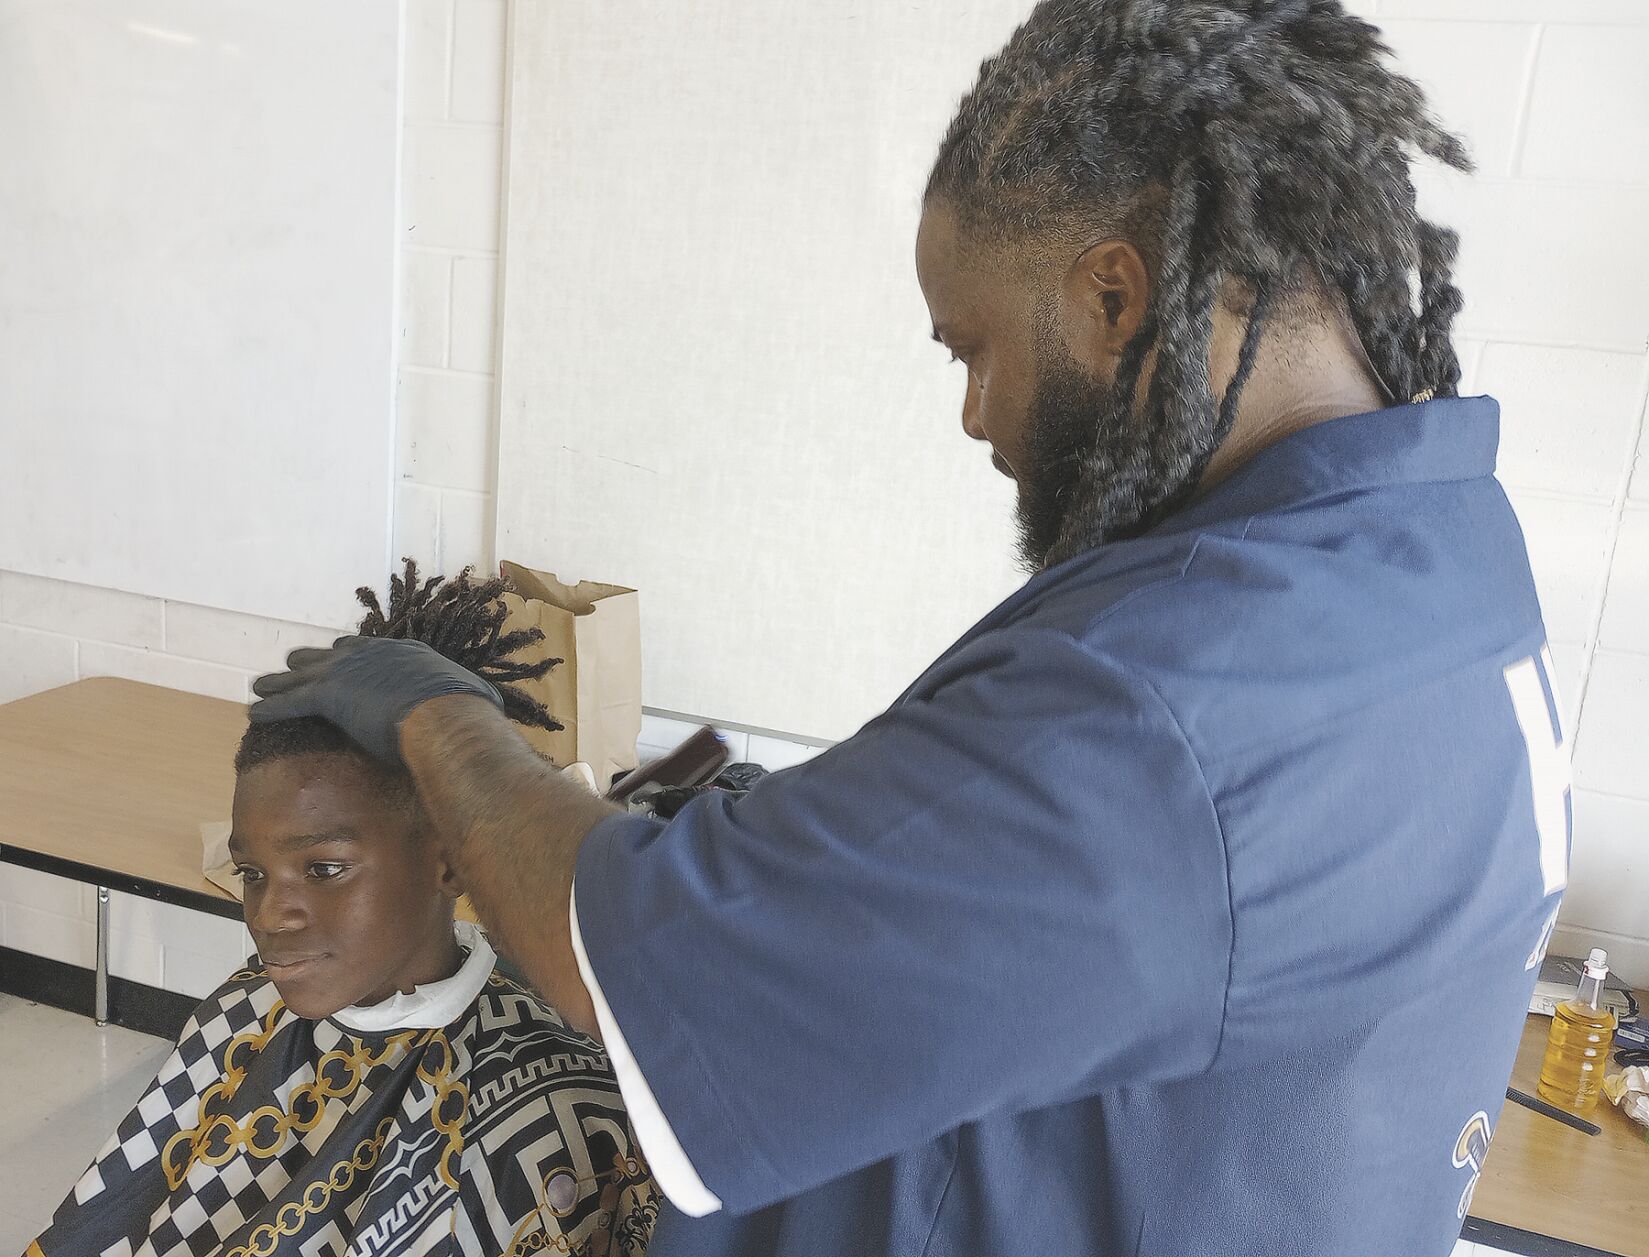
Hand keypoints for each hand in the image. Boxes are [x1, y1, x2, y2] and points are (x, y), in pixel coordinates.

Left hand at [249, 636, 502, 765]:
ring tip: (264, 686)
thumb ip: (470, 700)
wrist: (446, 719)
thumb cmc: (466, 714)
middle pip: (332, 653)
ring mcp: (348, 670)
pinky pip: (291, 700)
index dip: (353, 656)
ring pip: (303, 673)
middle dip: (314, 662)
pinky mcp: (329, 693)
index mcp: (404, 653)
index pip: (370, 649)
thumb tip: (489, 708)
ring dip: (282, 682)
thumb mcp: (473, 699)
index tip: (343, 659)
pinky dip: (272, 706)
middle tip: (298, 668)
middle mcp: (373, 653)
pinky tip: (255, 712)